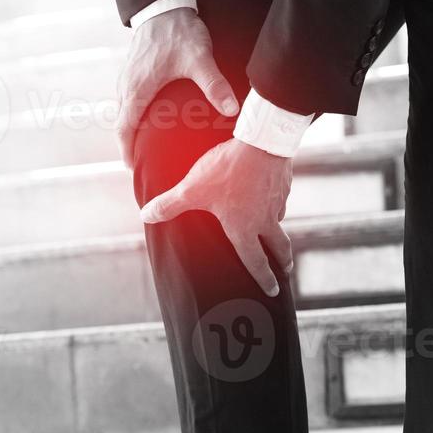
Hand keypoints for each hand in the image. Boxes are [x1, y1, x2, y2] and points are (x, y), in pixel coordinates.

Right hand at [117, 8, 238, 167]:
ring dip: (130, 128)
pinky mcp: (132, 69)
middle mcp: (127, 85)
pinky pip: (127, 98)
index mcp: (138, 89)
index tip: (132, 166)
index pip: (124, 128)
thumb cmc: (179, 31)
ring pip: (123, 110)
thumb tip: (231, 109)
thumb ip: (214, 84)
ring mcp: (127, 77)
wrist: (164, 4)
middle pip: (121, 122)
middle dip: (128, 144)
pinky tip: (149, 116)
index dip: (126, 149)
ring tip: (144, 144)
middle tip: (140, 162)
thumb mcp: (199, 58)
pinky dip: (133, 113)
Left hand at [139, 138, 294, 296]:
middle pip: (280, 247)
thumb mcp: (192, 189)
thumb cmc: (227, 170)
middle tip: (286, 270)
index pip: (255, 261)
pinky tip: (270, 198)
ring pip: (280, 222)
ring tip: (275, 233)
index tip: (272, 291)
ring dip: (279, 231)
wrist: (261, 141)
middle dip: (283, 262)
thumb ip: (169, 205)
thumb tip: (146, 215)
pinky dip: (277, 204)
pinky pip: (281, 200)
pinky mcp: (284, 184)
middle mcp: (265, 220)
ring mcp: (278, 202)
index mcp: (244, 229)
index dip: (264, 278)